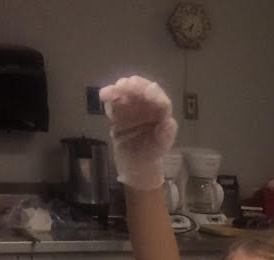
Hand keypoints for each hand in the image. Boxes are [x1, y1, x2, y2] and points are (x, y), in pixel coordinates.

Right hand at [99, 76, 177, 190]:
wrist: (135, 161)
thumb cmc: (152, 152)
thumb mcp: (162, 146)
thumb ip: (166, 134)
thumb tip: (169, 122)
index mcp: (161, 112)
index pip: (160, 99)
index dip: (154, 93)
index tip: (147, 91)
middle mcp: (148, 105)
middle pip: (141, 89)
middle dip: (133, 85)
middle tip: (124, 85)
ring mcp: (132, 105)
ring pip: (125, 91)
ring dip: (117, 89)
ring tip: (108, 93)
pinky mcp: (118, 110)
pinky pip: (113, 100)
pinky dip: (109, 96)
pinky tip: (104, 97)